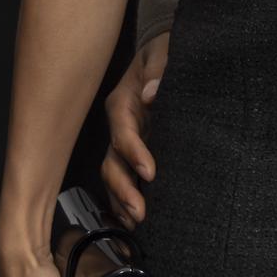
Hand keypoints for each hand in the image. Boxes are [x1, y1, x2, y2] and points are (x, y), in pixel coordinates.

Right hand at [100, 31, 168, 224]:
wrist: (162, 53)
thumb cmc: (163, 51)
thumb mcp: (163, 51)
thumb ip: (159, 69)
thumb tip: (152, 93)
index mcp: (123, 103)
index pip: (123, 132)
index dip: (133, 153)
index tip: (150, 172)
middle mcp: (120, 126)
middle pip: (112, 162)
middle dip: (123, 189)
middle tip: (139, 213)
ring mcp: (124, 141)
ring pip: (114, 175)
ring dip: (121, 200)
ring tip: (135, 224)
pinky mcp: (134, 152)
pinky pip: (124, 178)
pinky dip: (123, 201)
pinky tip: (131, 223)